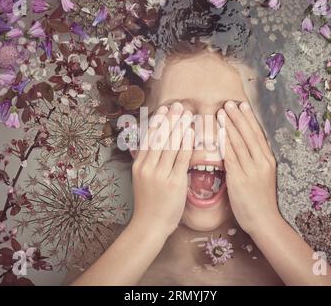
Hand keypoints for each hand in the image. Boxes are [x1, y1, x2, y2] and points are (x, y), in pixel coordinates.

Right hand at [131, 102, 193, 237]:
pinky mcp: (174, 182)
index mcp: (139, 165)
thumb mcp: (141, 180)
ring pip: (171, 145)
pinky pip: (182, 158)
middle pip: (160, 138)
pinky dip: (187, 144)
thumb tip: (150, 146)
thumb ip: (146, 162)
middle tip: (178, 105)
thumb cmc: (148, 203)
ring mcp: (160, 174)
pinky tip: (191, 133)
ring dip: (180, 127)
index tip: (164, 109)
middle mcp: (148, 167)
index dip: (158, 122)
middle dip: (170, 119)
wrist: (149, 225)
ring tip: (187, 114)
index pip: (148, 138)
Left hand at [217, 100, 279, 235]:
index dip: (249, 119)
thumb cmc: (260, 201)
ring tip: (222, 111)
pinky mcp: (240, 178)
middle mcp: (262, 162)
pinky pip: (231, 156)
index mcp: (268, 160)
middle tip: (229, 103)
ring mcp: (251, 170)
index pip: (258, 134)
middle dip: (238, 117)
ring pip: (239, 143)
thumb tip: (242, 149)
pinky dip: (225, 143)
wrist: (264, 220)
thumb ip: (254, 162)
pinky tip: (220, 133)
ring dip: (230, 126)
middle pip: (249, 134)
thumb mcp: (262, 177)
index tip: (242, 106)